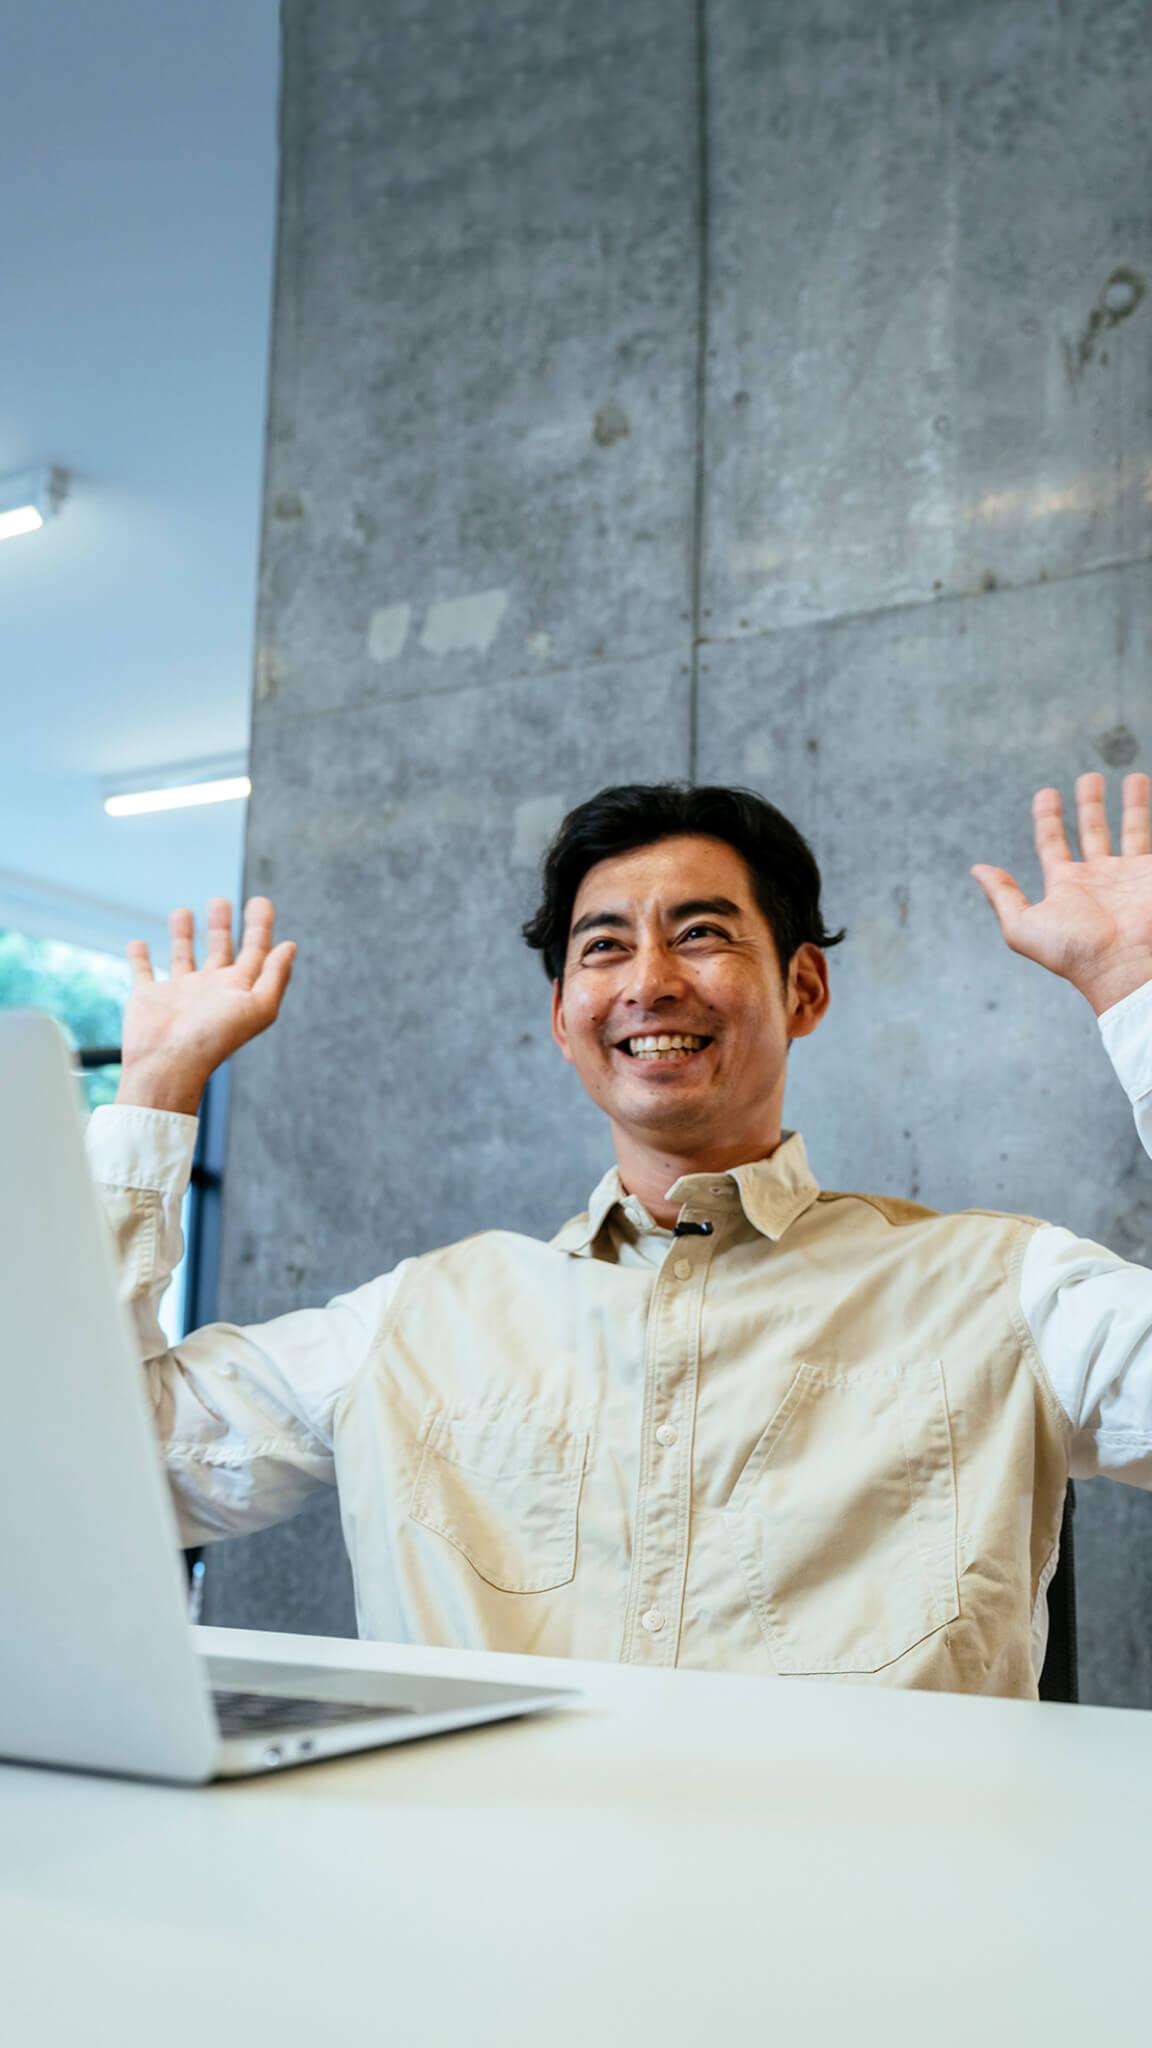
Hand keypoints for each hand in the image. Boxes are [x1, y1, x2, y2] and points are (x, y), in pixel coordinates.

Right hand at [116, 897, 296, 1112]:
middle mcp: (210, 990)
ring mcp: (179, 993)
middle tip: (220, 902)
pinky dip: (139, 957)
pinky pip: (143, 971)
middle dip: (222, 926)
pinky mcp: (148, 997)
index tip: (261, 902)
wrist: (168, 1063)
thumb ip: (275, 975)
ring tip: (184, 911)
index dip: (260, 927)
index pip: (254, 952)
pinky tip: (138, 943)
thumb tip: (289, 947)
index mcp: (237, 990)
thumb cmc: (214, 1038)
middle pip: (220, 950)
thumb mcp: (258, 1006)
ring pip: (182, 956)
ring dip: (184, 935)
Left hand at [970, 772, 1151, 1015]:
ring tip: (1134, 777)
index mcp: (1066, 885)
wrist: (1123, 966)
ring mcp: (1129, 875)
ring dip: (1132, 804)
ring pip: (1131, 830)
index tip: (1046, 793)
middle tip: (1089, 778)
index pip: (1053, 843)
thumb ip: (1002, 897)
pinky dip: (1150, 816)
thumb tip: (976, 870)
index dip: (1047, 818)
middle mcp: (1098, 878)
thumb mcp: (1023, 927)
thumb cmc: (1073, 952)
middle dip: (1091, 804)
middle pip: (1093, 831)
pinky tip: (1148, 792)